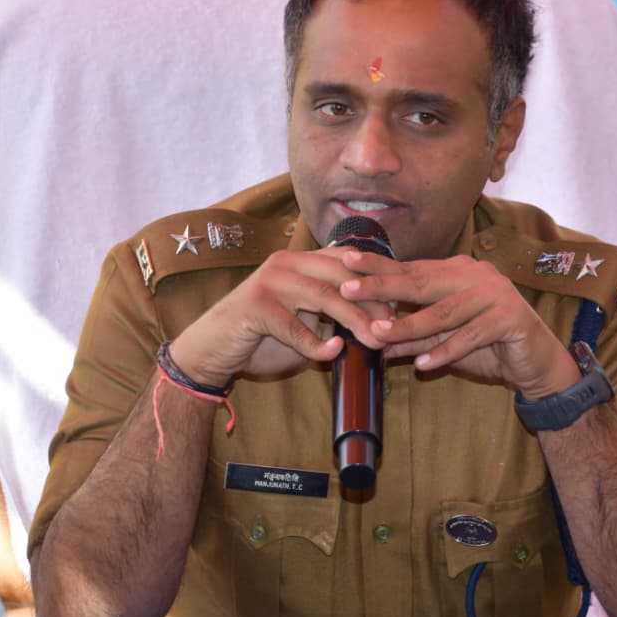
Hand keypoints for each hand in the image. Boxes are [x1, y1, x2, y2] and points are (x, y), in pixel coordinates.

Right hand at [169, 248, 393, 385]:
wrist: (213, 351)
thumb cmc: (264, 338)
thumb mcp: (307, 325)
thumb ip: (336, 320)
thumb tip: (381, 327)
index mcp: (302, 262)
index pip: (350, 263)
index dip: (378, 282)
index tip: (404, 305)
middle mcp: (287, 263)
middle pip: (342, 277)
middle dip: (373, 302)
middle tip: (395, 328)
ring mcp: (269, 281)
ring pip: (322, 296)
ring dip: (353, 321)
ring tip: (375, 341)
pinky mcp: (254, 305)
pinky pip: (292, 325)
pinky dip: (314, 343)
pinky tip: (332, 354)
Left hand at [337, 250, 579, 398]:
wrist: (536, 361)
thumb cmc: (487, 345)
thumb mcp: (444, 339)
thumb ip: (414, 334)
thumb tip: (373, 337)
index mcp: (457, 271)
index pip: (411, 268)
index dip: (378, 266)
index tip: (344, 260)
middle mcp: (476, 275)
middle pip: (421, 282)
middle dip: (382, 286)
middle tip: (348, 289)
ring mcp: (495, 294)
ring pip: (444, 312)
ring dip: (409, 325)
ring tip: (379, 334)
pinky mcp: (511, 318)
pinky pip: (471, 336)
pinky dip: (445, 351)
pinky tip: (423, 364)